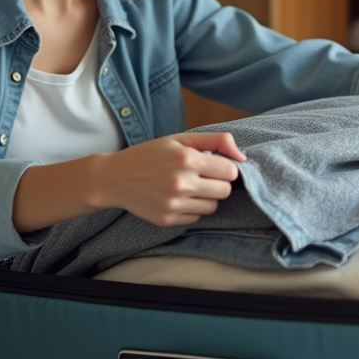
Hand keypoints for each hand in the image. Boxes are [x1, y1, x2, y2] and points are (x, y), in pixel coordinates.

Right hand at [90, 132, 246, 226]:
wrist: (115, 178)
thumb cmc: (150, 155)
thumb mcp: (180, 139)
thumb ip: (216, 141)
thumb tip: (243, 157)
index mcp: (186, 159)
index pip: (230, 171)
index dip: (225, 167)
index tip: (214, 165)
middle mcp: (181, 183)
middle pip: (225, 191)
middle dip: (218, 183)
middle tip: (202, 176)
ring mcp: (174, 204)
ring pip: (213, 206)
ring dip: (206, 197)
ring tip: (189, 187)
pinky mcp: (168, 219)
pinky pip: (197, 218)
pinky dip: (192, 209)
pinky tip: (177, 198)